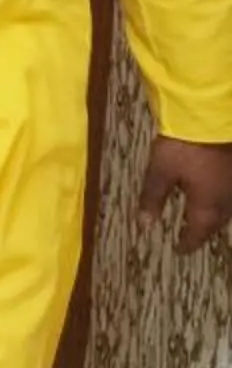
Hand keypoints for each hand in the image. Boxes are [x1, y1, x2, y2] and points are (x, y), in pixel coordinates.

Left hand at [138, 136, 231, 251]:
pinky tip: (215, 194)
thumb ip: (152, 199)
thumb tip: (144, 226)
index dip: (188, 242)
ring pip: (227, 208)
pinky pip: (230, 193)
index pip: (198, 232)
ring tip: (204, 219)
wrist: (212, 116)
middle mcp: (227, 200)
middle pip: (216, 222)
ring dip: (215, 216)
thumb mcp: (160, 172)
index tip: (181, 250)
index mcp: (207, 205)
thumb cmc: (183, 146)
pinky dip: (221, 199)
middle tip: (193, 237)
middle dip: (204, 231)